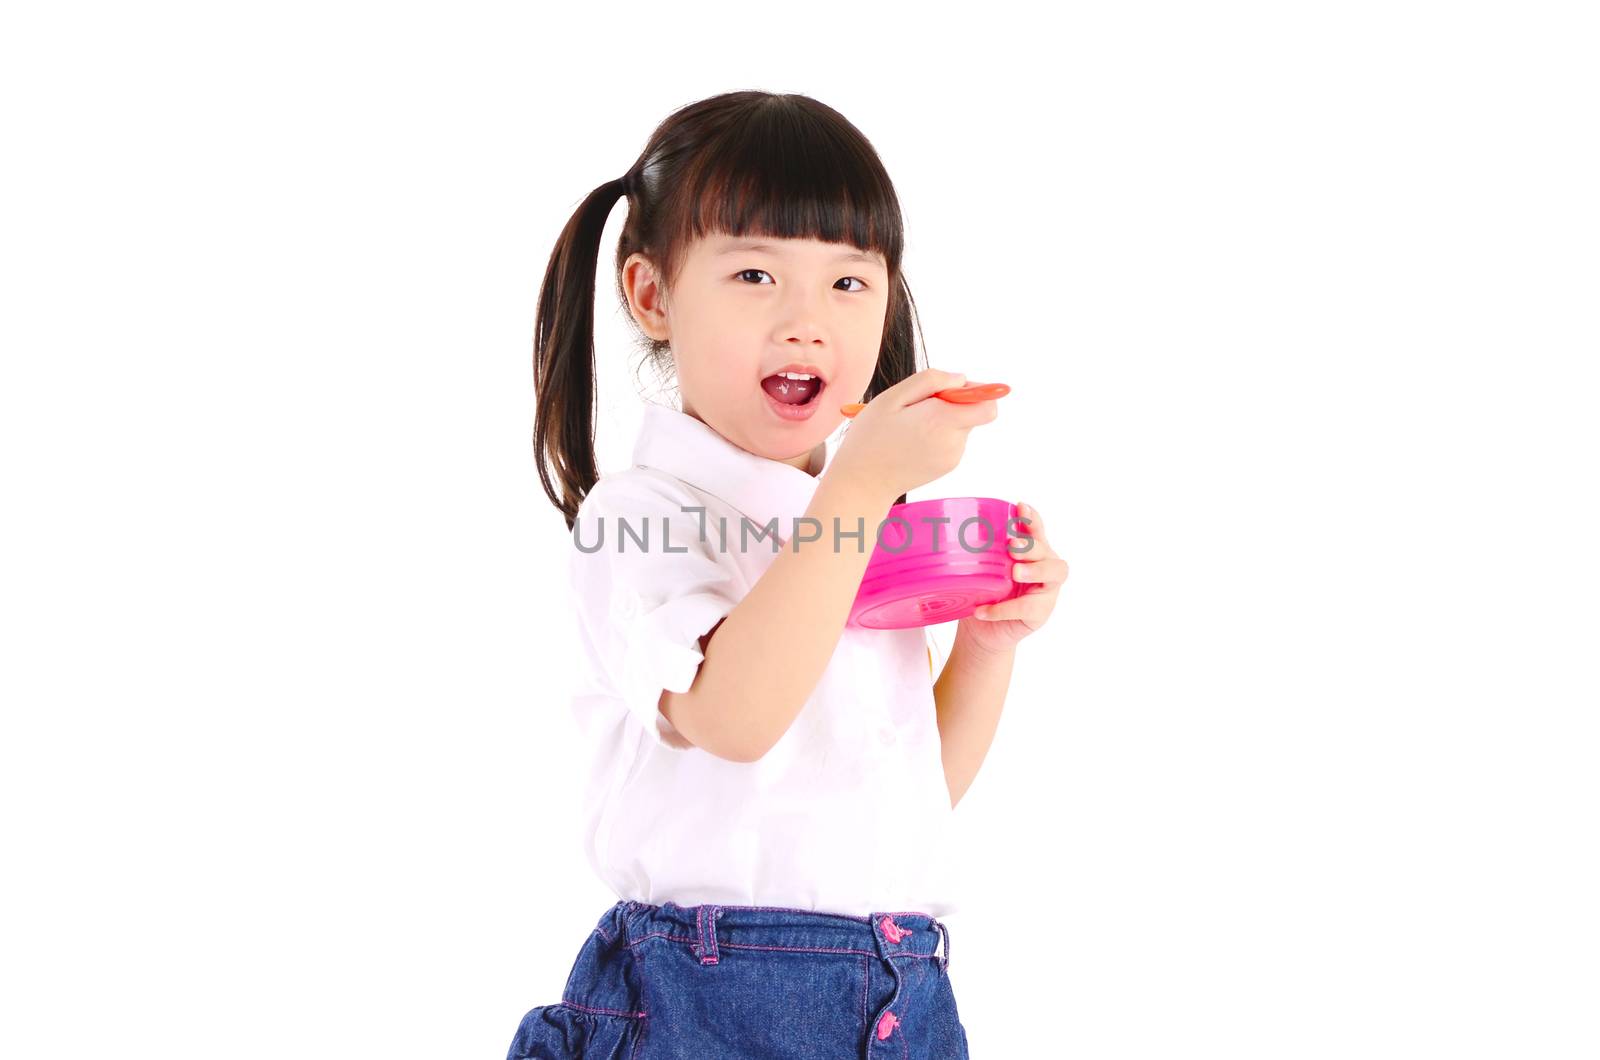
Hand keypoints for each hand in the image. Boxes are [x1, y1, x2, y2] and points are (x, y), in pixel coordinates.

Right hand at [830, 368, 999, 500]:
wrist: (862, 483)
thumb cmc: (871, 437)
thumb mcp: (892, 397)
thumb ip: (931, 381)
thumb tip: (960, 379)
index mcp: (941, 421)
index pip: (988, 405)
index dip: (978, 391)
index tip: (954, 389)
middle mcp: (953, 441)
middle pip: (973, 412)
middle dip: (952, 402)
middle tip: (919, 406)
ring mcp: (952, 457)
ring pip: (961, 425)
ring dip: (942, 418)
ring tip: (909, 426)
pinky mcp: (947, 466)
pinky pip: (952, 440)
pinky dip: (938, 434)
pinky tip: (911, 439)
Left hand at [957, 501, 1067, 653]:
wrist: (981, 630)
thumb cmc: (984, 593)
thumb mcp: (980, 570)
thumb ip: (978, 553)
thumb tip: (948, 531)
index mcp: (1032, 551)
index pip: (1037, 530)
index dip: (1032, 518)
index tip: (1020, 506)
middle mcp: (1045, 567)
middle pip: (1048, 551)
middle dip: (1032, 546)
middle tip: (1012, 547)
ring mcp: (1047, 591)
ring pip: (1053, 574)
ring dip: (1034, 569)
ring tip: (1014, 571)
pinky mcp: (1041, 613)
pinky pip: (1027, 608)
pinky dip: (1003, 609)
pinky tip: (982, 609)